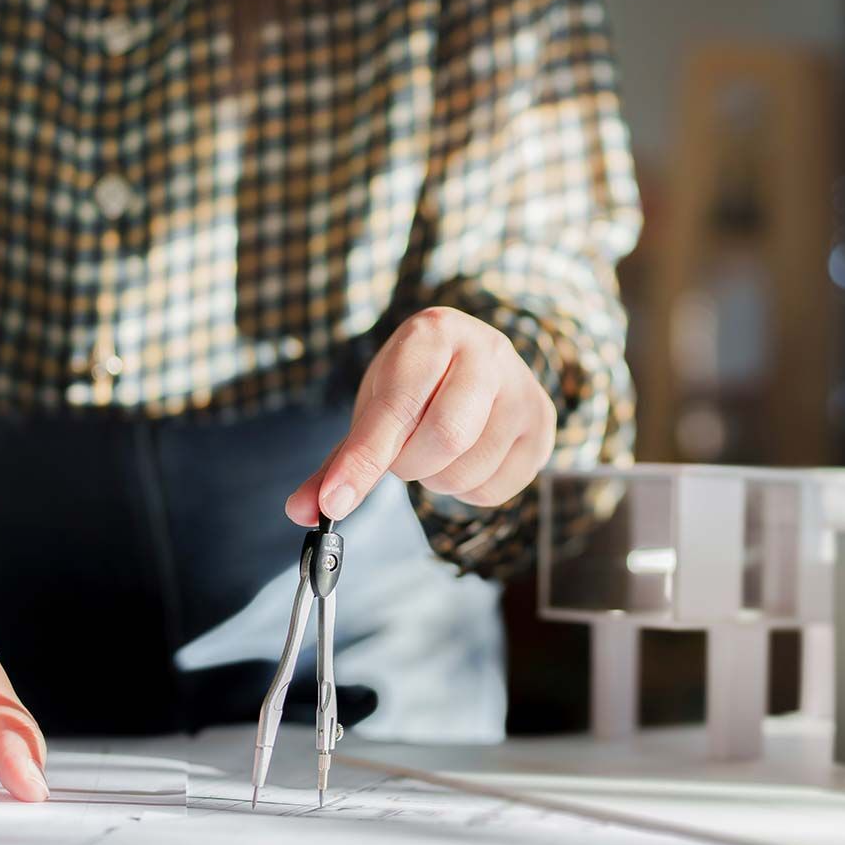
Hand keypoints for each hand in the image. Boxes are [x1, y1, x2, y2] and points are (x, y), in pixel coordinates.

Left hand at [285, 307, 556, 523]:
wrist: (472, 359)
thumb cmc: (417, 384)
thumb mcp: (374, 406)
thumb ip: (341, 459)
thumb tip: (301, 511)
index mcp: (433, 332)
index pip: (396, 406)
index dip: (364, 460)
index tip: (334, 502)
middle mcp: (487, 350)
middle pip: (445, 437)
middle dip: (410, 465)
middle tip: (402, 457)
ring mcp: (523, 387)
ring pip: (469, 468)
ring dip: (438, 480)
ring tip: (437, 452)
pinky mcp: (542, 425)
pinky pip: (497, 488)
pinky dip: (468, 491)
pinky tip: (466, 460)